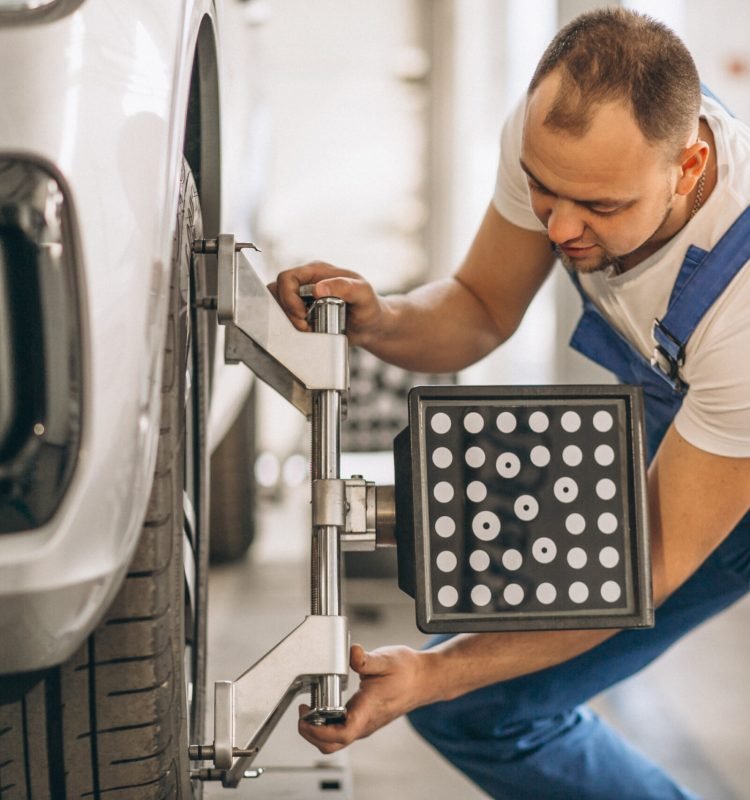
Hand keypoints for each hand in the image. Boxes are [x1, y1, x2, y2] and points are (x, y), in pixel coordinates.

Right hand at [268, 261, 387, 347]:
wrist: (372, 327)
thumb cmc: (370, 307)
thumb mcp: (364, 295)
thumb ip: (344, 287)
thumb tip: (318, 288)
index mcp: (318, 271)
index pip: (287, 277)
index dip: (288, 297)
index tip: (302, 314)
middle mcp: (307, 282)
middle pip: (278, 291)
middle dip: (287, 311)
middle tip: (305, 324)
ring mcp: (304, 298)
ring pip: (279, 305)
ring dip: (288, 320)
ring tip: (308, 329)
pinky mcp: (303, 313)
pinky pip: (286, 317)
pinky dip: (292, 327)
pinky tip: (309, 332)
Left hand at [298, 643, 428, 753]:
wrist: (424, 680)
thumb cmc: (408, 672)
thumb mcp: (386, 659)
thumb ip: (366, 659)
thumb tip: (353, 654)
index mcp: (368, 710)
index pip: (341, 734)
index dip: (318, 731)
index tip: (304, 717)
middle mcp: (365, 723)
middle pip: (332, 745)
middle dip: (311, 734)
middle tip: (302, 712)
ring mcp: (364, 724)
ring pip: (335, 741)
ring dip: (318, 729)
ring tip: (310, 707)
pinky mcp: (364, 720)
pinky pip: (341, 731)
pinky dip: (327, 724)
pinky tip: (324, 705)